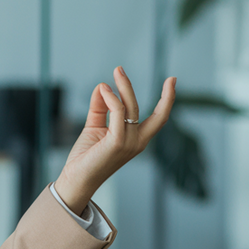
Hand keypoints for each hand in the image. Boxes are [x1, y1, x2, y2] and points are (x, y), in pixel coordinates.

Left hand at [54, 67, 175, 214]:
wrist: (75, 179)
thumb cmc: (86, 157)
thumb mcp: (94, 127)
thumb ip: (100, 108)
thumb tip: (103, 86)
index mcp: (137, 138)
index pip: (159, 118)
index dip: (168, 99)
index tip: (173, 79)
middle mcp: (138, 141)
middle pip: (145, 108)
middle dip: (134, 87)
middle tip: (118, 68)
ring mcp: (130, 143)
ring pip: (129, 108)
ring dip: (121, 88)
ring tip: (112, 74)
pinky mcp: (117, 143)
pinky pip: (118, 114)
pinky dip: (112, 99)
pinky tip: (104, 90)